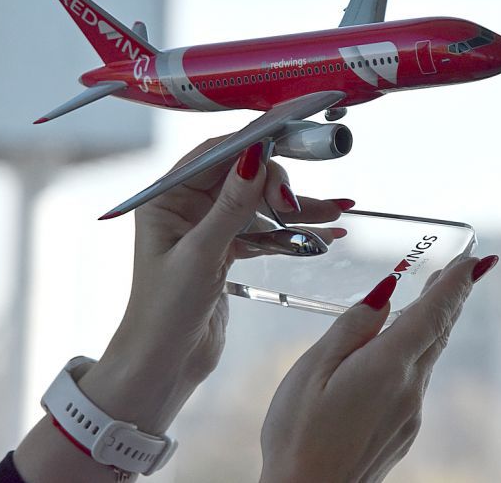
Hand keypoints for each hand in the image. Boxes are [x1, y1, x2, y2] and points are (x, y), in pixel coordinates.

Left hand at [79, 137, 348, 432]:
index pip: (215, 153)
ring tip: (336, 211)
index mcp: (167, 198)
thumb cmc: (166, 312)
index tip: (292, 135)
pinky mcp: (227, 251)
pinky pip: (265, 231)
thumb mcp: (201, 255)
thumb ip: (231, 205)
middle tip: (296, 205)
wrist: (164, 366)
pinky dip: (292, 234)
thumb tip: (257, 154)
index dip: (254, 142)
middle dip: (276, 183)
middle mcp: (186, 206)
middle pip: (242, 174)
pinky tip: (326, 234)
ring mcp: (209, 228)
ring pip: (259, 204)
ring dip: (296, 209)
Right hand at [259, 254, 499, 482]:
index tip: (476, 259)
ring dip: (435, 323)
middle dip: (452, 296)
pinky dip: (418, 352)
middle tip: (467, 268)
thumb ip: (351, 330)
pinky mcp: (403, 431)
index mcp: (387, 367)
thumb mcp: (311, 370)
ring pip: (430, 356)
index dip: (456, 283)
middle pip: (439, 332)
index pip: (433, 313)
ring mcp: (410, 414)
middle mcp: (409, 389)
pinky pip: (416, 380)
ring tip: (436, 296)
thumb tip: (385, 295)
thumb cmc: (297, 435)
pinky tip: (403, 349)